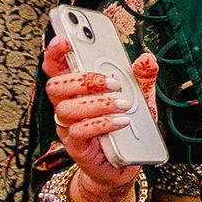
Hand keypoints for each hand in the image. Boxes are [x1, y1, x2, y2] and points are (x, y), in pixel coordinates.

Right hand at [42, 34, 156, 200]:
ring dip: (97, 103)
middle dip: (83, 79)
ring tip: (123, 104)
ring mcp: (69, 127)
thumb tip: (147, 58)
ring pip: (67, 109)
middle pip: (56, 86)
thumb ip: (142, 78)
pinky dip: (102, 124)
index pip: (57, 67)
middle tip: (112, 82)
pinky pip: (79, 132)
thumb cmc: (126, 127)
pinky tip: (121, 121)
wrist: (126, 163)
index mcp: (78, 90)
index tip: (63, 39)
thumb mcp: (141, 99)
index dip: (55, 53)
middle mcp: (68, 106)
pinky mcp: (77, 147)